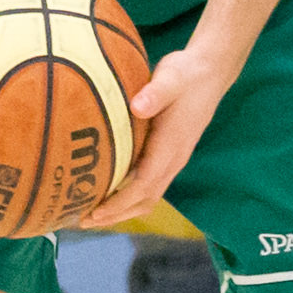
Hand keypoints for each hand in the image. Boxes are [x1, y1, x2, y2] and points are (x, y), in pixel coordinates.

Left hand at [77, 40, 234, 229]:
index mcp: (171, 146)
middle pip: (145, 200)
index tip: (95, 213)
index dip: (119, 203)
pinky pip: (148, 184)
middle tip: (83, 221)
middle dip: (116, 214)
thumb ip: (155, 93)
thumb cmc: (186, 74)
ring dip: (122, 209)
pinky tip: (107, 191)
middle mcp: (173, 159)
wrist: (210, 72)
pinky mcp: (169, 155)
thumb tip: (137, 107)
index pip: (144, 185)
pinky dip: (128, 196)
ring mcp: (172, 159)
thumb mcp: (171, 78)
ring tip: (91, 214)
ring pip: (148, 196)